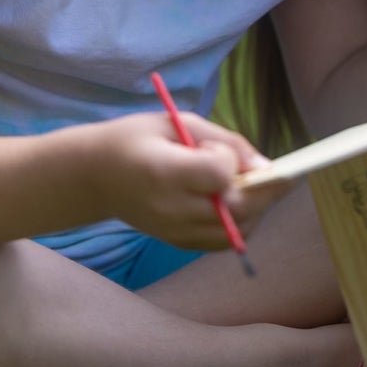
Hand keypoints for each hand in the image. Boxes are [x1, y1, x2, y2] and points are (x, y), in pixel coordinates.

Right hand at [90, 111, 276, 251]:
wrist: (95, 176)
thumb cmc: (136, 140)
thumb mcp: (177, 123)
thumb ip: (225, 141)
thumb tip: (266, 166)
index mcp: (164, 172)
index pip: (219, 175)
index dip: (230, 160)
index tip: (218, 149)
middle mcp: (170, 209)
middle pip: (236, 209)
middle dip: (263, 190)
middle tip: (271, 173)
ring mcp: (174, 231)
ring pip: (237, 231)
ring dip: (256, 209)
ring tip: (251, 185)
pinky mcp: (178, 243)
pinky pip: (223, 242)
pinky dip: (240, 225)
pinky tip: (235, 203)